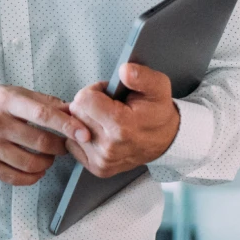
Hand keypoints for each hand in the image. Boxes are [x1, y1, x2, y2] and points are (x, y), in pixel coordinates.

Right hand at [0, 85, 91, 186]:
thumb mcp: (6, 92)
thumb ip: (38, 101)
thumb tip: (69, 110)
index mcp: (5, 101)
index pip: (43, 114)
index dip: (67, 125)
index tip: (84, 133)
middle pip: (41, 143)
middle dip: (60, 147)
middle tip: (64, 146)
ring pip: (31, 164)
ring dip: (47, 163)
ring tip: (47, 158)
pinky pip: (16, 178)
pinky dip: (33, 177)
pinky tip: (35, 170)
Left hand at [64, 63, 179, 177]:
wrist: (166, 140)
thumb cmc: (157, 111)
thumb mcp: (157, 86)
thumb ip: (141, 75)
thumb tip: (124, 71)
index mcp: (121, 126)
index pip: (83, 99)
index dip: (94, 91)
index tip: (108, 95)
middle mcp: (109, 147)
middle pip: (76, 113)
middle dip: (88, 105)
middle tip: (108, 107)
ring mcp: (103, 160)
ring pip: (73, 129)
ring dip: (85, 121)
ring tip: (106, 120)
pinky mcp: (98, 168)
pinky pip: (73, 144)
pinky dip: (82, 136)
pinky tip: (100, 133)